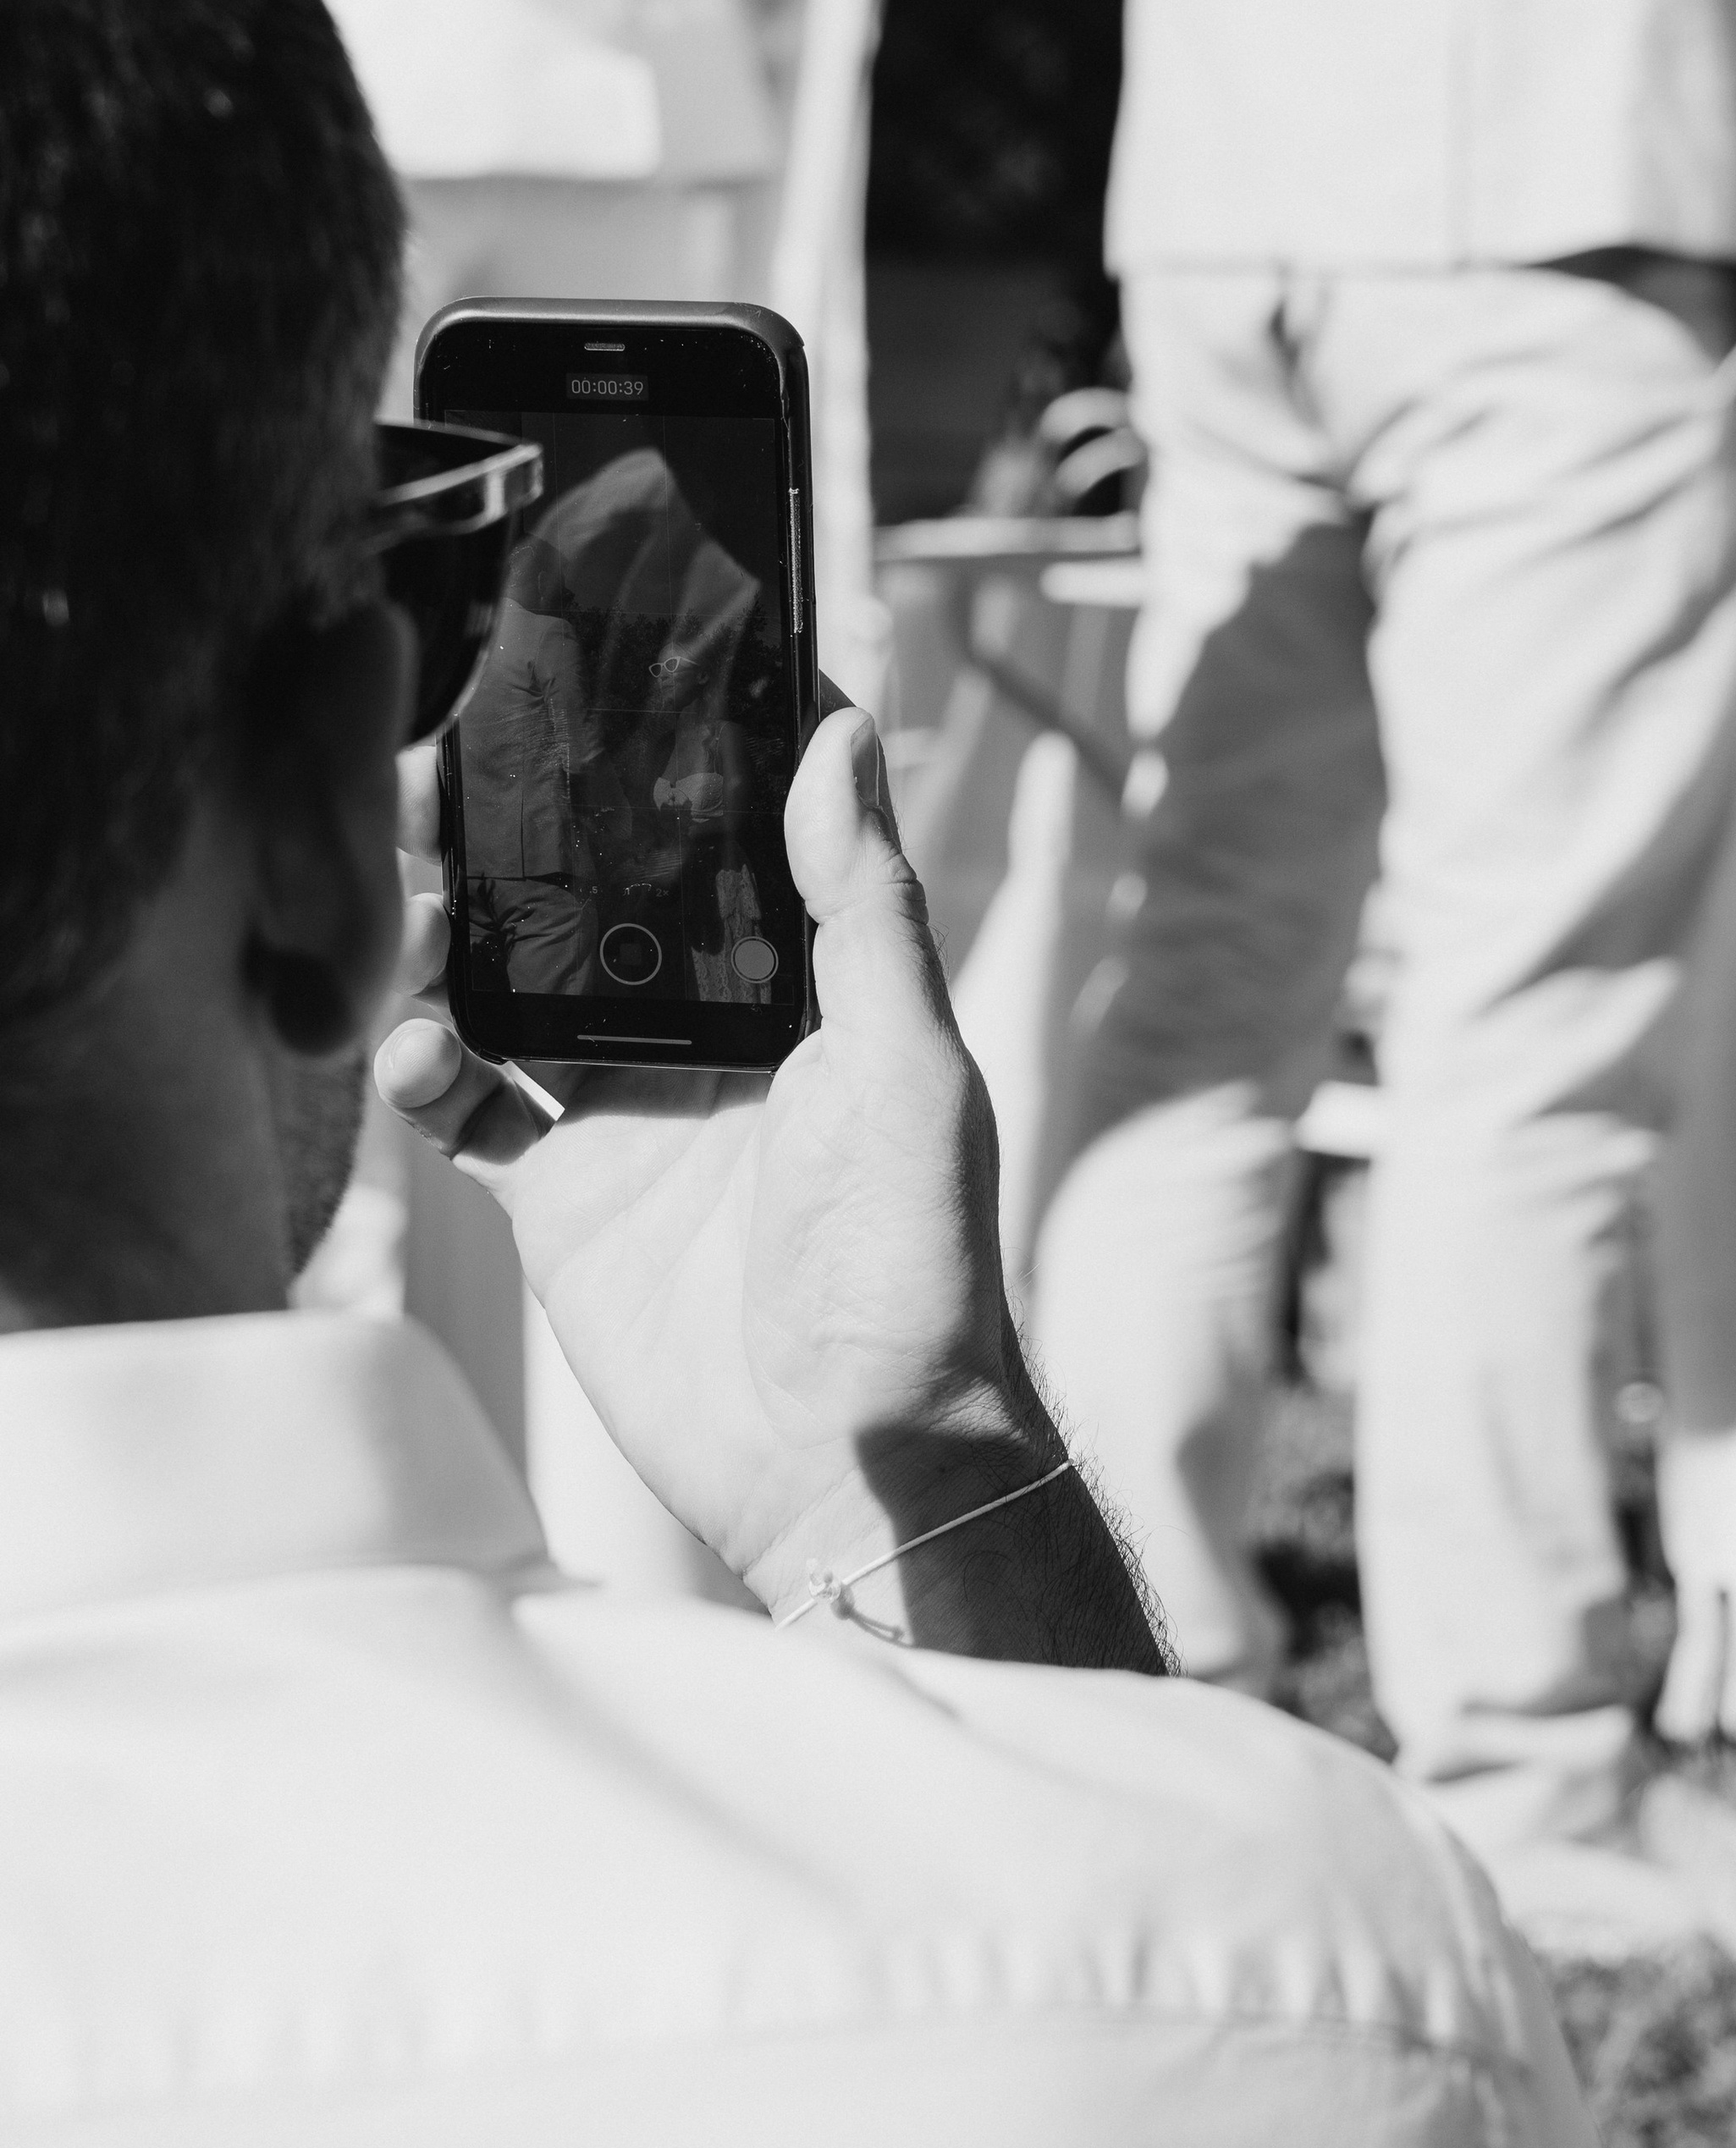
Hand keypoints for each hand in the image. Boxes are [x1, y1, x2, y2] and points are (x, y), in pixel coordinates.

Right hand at [377, 705, 1162, 1664]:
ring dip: (451, 939)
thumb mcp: (910, 1065)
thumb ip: (862, 907)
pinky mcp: (564, 1199)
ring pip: (511, 987)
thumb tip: (841, 735)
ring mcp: (629, 1114)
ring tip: (408, 911)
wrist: (848, 1460)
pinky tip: (415, 1051)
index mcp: (803, 989)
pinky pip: (468, 1110)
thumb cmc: (914, 1264)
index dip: (657, 768)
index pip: (723, 844)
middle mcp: (710, 1037)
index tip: (584, 687)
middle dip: (517, 842)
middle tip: (434, 784)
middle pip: (594, 902)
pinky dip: (425, 1071)